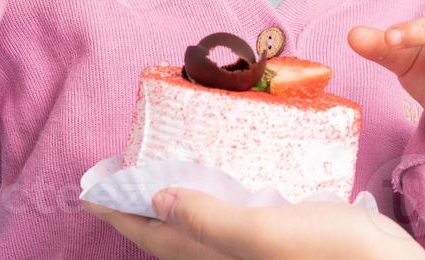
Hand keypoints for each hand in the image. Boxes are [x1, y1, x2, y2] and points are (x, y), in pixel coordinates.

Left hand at [84, 187, 424, 259]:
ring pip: (202, 231)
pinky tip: (226, 181)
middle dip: (143, 208)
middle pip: (173, 237)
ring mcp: (259, 253)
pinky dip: (216, 202)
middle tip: (119, 178)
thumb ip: (211, 219)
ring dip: (177, 204)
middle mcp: (233, 259)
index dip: (119, 214)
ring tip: (161, 173)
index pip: (155, 238)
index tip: (87, 193)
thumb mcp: (268, 233)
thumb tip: (158, 200)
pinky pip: (232, 222)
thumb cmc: (337, 254)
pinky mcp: (285, 241)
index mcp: (221, 259)